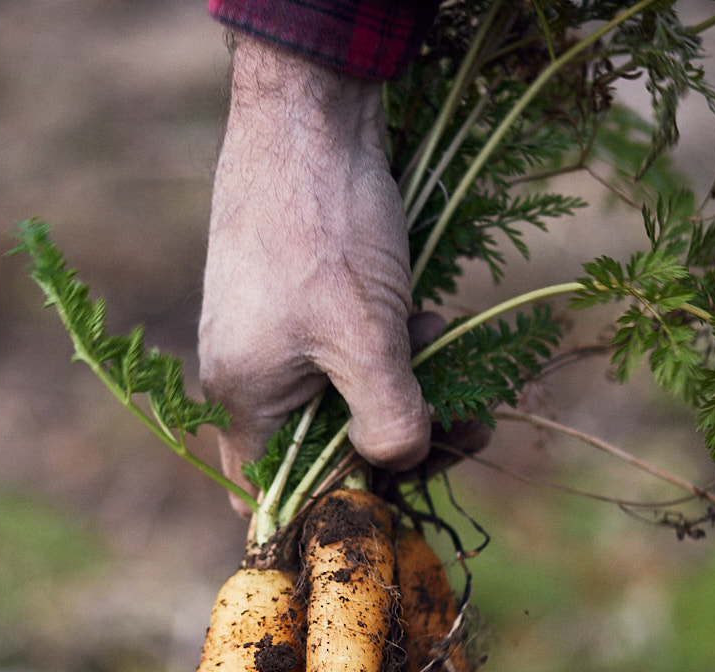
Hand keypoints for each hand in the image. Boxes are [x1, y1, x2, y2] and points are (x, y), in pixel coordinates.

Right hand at [200, 35, 429, 501]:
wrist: (310, 114)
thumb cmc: (323, 227)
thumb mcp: (365, 337)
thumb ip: (388, 419)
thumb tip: (406, 465)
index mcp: (247, 401)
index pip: (273, 500)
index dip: (335, 514)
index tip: (405, 503)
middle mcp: (253, 379)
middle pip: (327, 454)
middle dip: (400, 443)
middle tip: (467, 424)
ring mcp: (279, 339)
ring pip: (351, 400)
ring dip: (410, 390)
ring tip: (451, 351)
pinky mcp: (308, 303)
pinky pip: (355, 355)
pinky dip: (398, 351)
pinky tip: (432, 323)